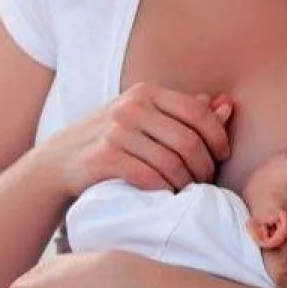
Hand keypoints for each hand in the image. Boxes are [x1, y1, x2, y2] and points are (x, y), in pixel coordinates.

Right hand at [34, 83, 233, 196]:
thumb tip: (228, 105)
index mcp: (145, 92)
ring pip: (171, 162)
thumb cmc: (111, 139)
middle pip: (188, 140)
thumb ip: (184, 112)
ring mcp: (116, 131)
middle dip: (204, 166)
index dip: (218, 135)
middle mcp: (131, 107)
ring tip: (187, 192)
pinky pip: (149, 177)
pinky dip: (164, 190)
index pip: (196, 111)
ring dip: (186, 183)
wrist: (59, 160)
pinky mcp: (104, 157)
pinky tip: (166, 195)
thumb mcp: (144, 118)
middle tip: (205, 182)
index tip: (221, 156)